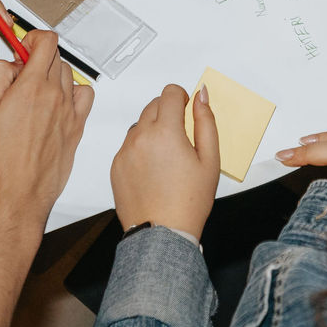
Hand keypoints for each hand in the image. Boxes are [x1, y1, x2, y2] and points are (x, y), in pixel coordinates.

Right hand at [0, 31, 92, 221]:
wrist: (16, 193)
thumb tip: (8, 63)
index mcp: (31, 87)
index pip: (46, 41)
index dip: (34, 37)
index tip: (24, 44)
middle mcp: (54, 95)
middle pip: (56, 56)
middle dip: (38, 57)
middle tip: (22, 71)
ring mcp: (69, 111)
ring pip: (68, 74)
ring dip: (53, 73)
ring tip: (36, 89)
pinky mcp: (77, 127)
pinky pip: (85, 95)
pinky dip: (74, 90)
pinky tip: (59, 99)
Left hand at [112, 84, 219, 236]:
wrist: (162, 233)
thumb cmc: (188, 202)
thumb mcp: (210, 159)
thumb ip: (206, 122)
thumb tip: (201, 97)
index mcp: (166, 132)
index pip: (169, 93)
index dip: (181, 97)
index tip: (186, 108)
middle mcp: (141, 137)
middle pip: (153, 105)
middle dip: (168, 112)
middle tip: (180, 137)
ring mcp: (125, 151)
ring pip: (139, 125)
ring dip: (153, 130)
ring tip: (167, 158)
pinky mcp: (116, 165)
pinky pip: (129, 145)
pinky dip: (140, 149)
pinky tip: (153, 170)